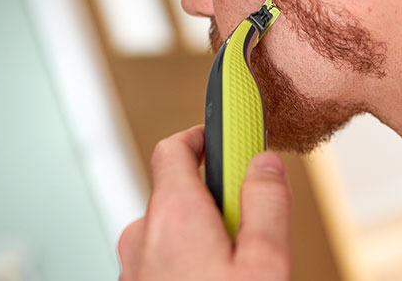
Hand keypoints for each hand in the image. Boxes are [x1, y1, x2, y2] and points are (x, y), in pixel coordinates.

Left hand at [118, 126, 292, 280]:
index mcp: (174, 216)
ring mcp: (134, 263)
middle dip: (219, 200)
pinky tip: (215, 278)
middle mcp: (143, 235)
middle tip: (253, 227)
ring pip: (175, 228)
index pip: (176, 147)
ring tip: (237, 266)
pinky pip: (163, 256)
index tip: (236, 134)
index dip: (210, 136)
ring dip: (205, 235)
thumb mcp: (265, 262)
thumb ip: (267, 205)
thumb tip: (266, 165)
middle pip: (182, 192)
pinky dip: (189, 258)